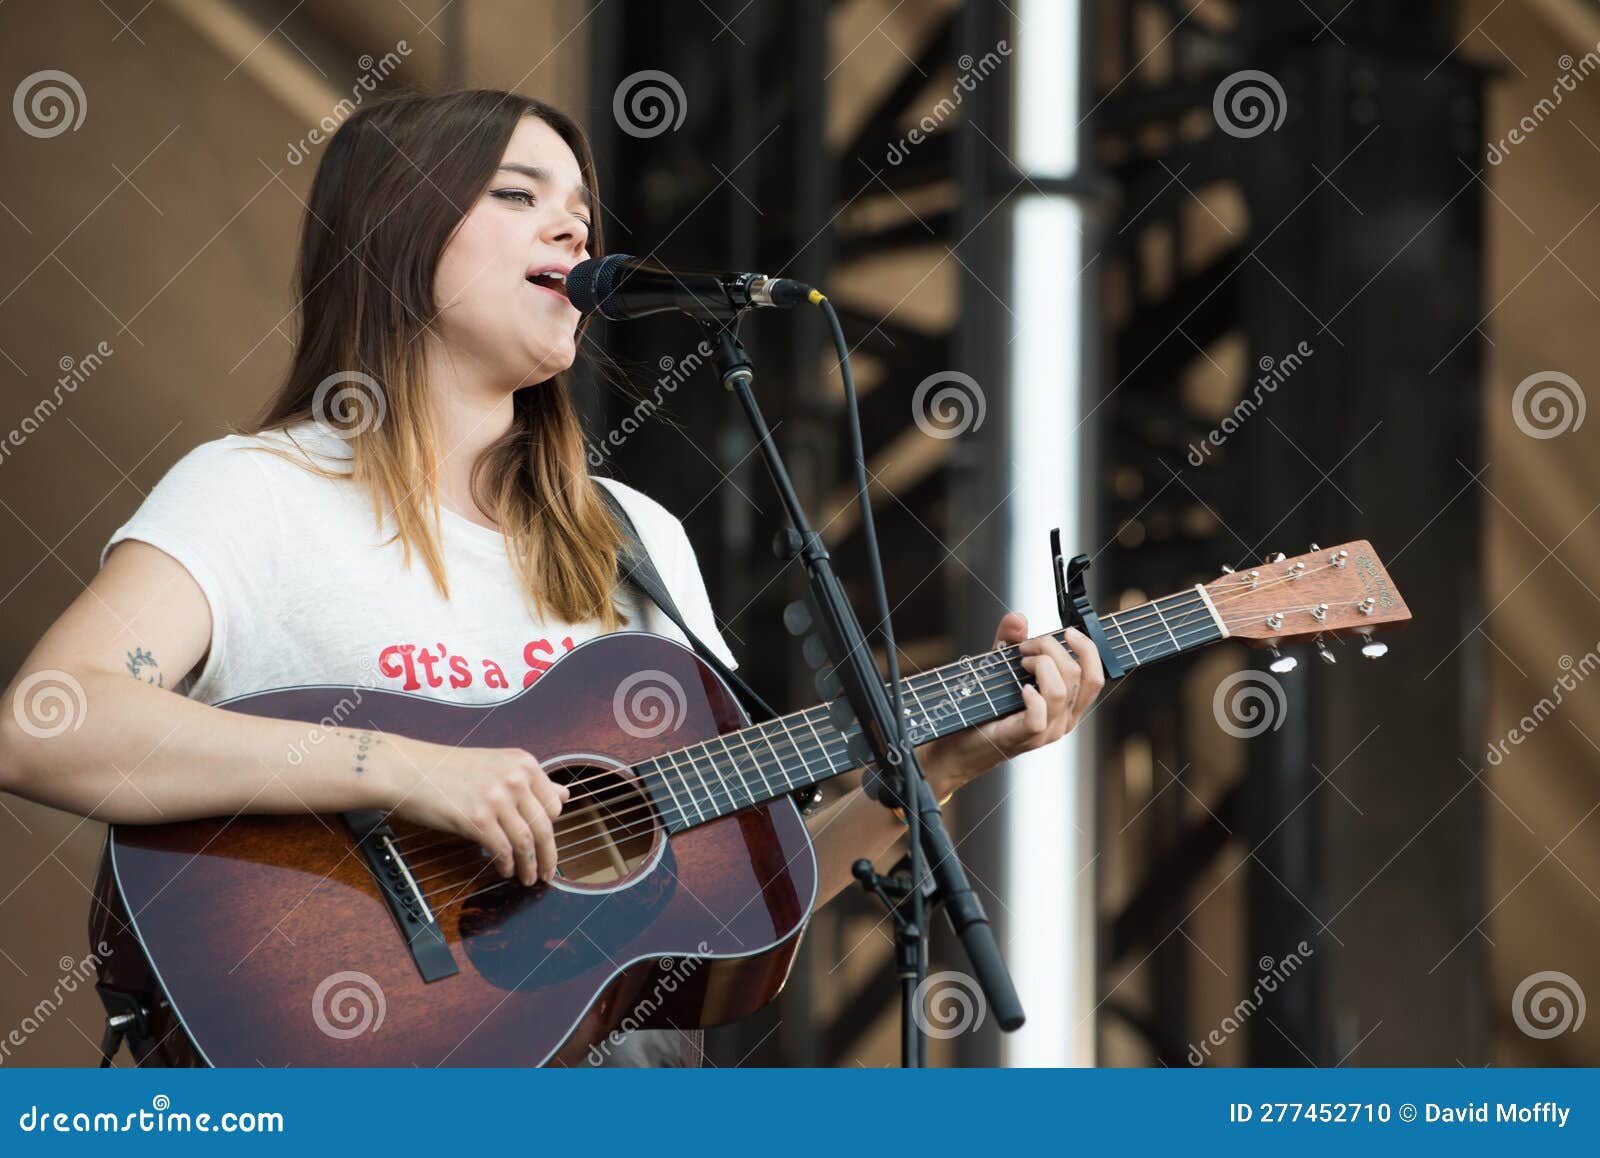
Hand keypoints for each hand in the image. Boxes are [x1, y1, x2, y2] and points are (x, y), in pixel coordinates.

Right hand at [384, 741, 569, 885]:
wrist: (408, 770)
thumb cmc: (448, 769)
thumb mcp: (496, 765)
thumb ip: (530, 781)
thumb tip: (564, 793)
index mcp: (523, 763)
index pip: (554, 804)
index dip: (553, 829)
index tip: (550, 844)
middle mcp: (514, 778)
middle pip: (544, 826)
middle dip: (549, 856)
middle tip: (548, 873)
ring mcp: (497, 798)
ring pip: (526, 842)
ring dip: (530, 866)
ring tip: (528, 878)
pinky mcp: (477, 819)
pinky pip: (503, 850)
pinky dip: (507, 865)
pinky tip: (505, 870)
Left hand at [920, 613, 1105, 796]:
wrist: (962, 743)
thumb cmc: (987, 707)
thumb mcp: (1000, 667)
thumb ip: (1009, 641)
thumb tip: (1017, 618)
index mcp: (1068, 705)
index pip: (1095, 677)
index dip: (1088, 650)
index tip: (1067, 632)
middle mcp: (1063, 720)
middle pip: (1079, 676)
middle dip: (1051, 648)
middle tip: (1025, 647)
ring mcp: (1047, 732)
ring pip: (1061, 692)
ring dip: (1040, 666)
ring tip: (1019, 662)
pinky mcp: (1025, 738)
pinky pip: (1039, 716)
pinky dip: (1032, 696)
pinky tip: (1020, 687)